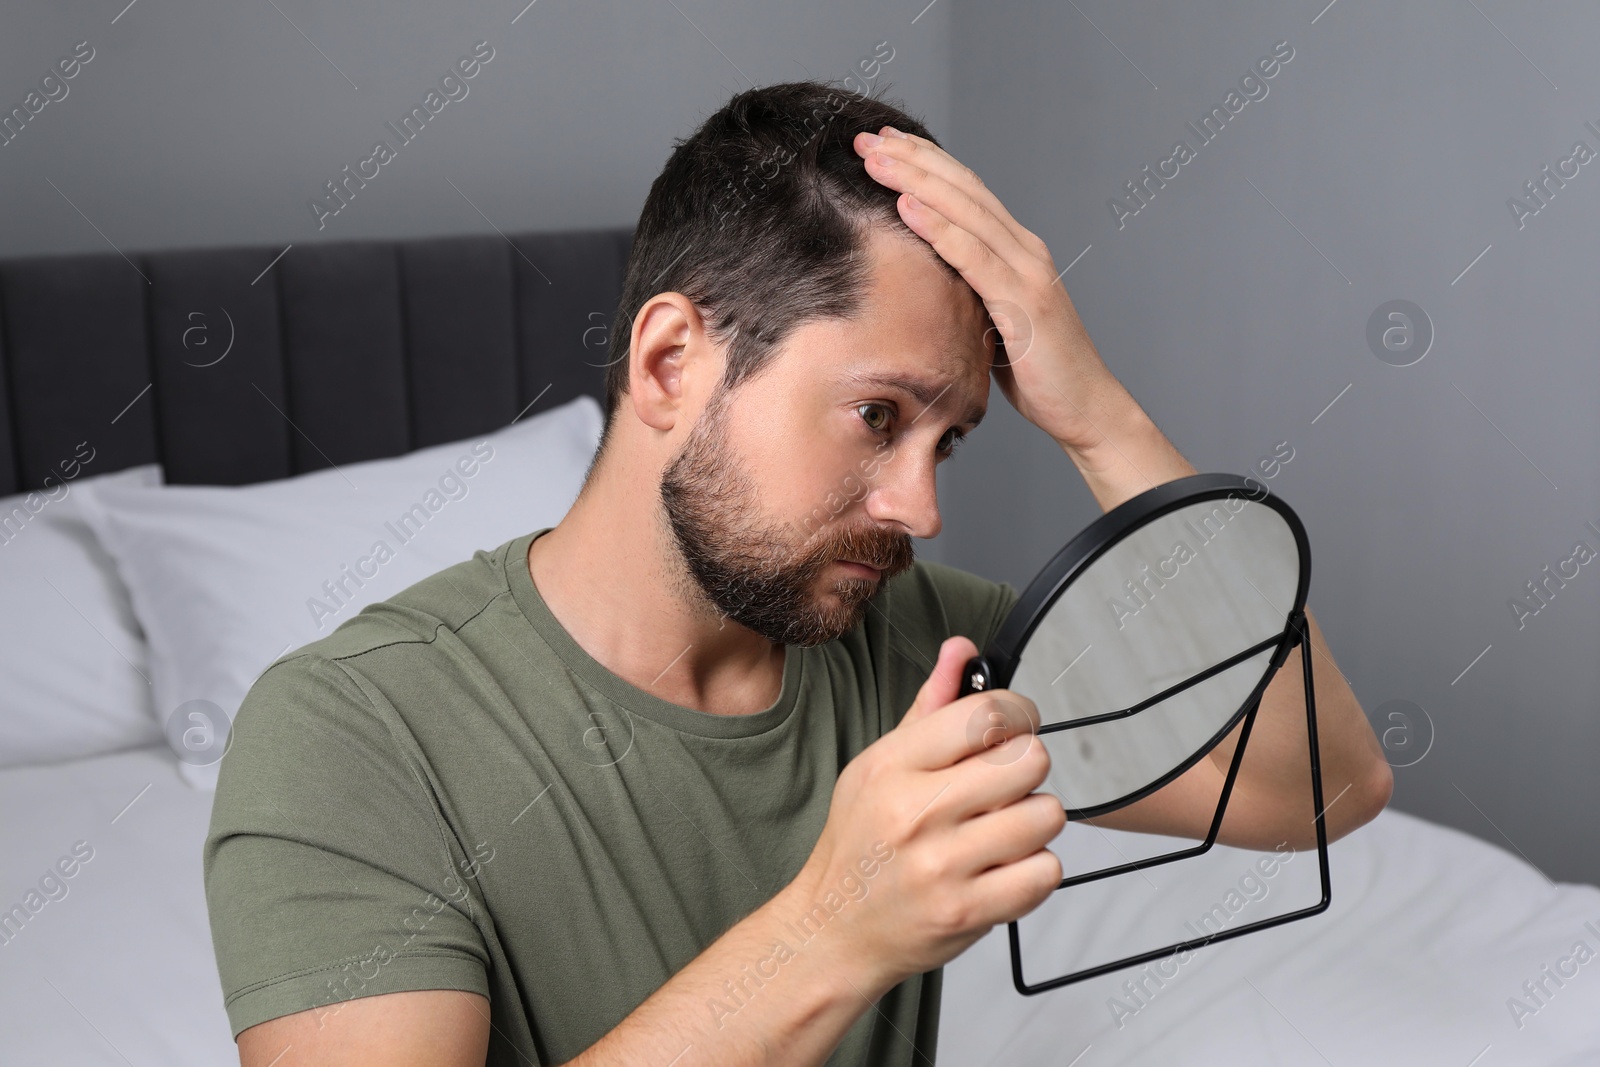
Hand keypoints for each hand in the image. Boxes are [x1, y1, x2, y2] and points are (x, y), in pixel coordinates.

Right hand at [791, 636, 1064, 993]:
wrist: (834, 929)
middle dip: (1027, 767)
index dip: (1019, 712)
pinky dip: (1035, 869)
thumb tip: (961, 649)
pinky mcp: (968, 911)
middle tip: (1005, 782)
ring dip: (1033, 821)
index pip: (986, 715)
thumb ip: (928, 708)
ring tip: (1001, 829)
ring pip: (1045, 814)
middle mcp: (916, 812)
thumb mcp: (878, 766)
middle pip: (1028, 760)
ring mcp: (943, 865)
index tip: (1017, 723)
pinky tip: (1003, 867)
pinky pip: (1045, 871)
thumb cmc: (860, 845)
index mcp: (892, 766)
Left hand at [851, 126, 1134, 459]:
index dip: (925, 163)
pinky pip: (973, 257)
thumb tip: (926, 284)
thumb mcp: (992, 321)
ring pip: (965, 211)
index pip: (966, 192)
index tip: (884, 144)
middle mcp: (1024, 249)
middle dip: (913, 159)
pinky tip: (906, 206)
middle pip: (962, 188)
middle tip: (867, 138)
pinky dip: (938, 228)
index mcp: (1016, 250)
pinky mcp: (1023, 301)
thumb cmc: (1037, 372)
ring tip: (876, 159)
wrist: (1085, 407)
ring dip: (916, 180)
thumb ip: (968, 293)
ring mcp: (1027, 271)